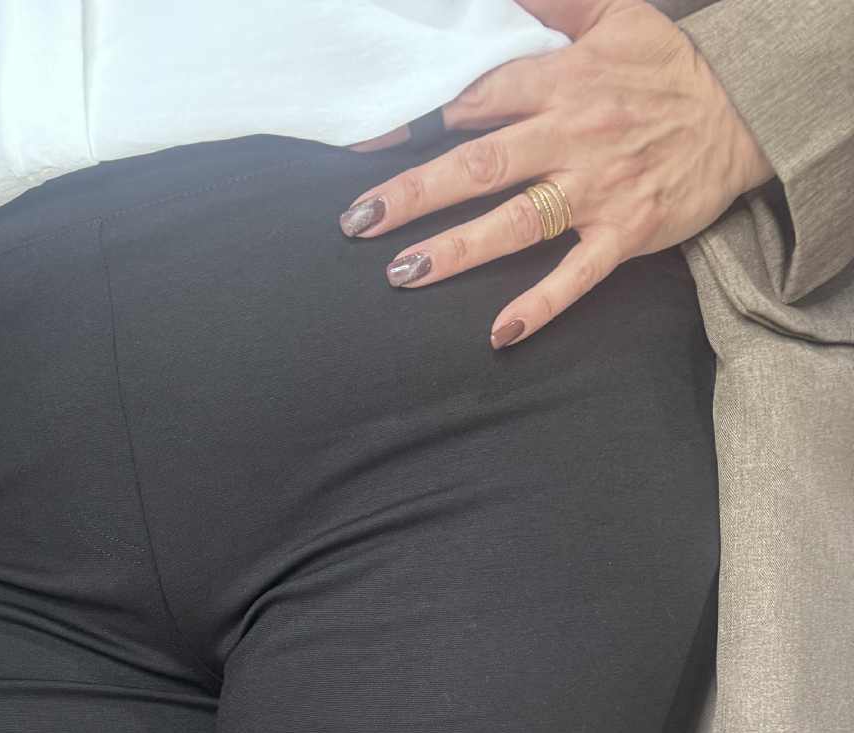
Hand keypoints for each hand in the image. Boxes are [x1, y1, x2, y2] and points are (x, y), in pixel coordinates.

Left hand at [335, 0, 774, 347]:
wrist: (743, 111)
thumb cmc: (667, 66)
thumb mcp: (613, 12)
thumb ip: (552, 1)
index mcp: (562, 81)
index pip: (476, 97)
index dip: (417, 119)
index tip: (365, 144)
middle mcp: (572, 136)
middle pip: (481, 164)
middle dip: (416, 193)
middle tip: (358, 222)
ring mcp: (598, 189)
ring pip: (517, 221)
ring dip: (458, 250)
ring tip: (403, 273)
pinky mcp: (627, 232)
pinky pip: (578, 274)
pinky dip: (542, 305)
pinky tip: (501, 332)